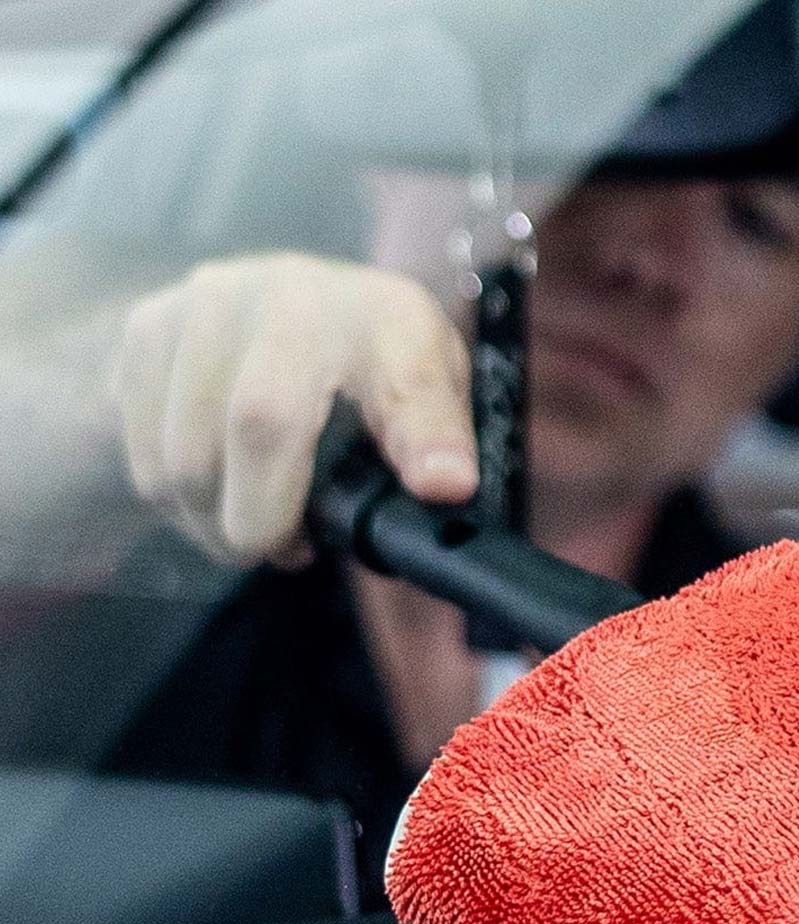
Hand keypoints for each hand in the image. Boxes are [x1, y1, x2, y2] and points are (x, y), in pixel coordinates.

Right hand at [109, 252, 476, 565]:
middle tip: (287, 551)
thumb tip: (446, 486)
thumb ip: (439, 438)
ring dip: (216, 523)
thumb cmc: (375, 368)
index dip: (422, 441)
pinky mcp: (147, 328)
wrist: (298, 308)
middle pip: (259, 426)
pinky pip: (146, 456)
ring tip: (255, 525)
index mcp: (384, 316)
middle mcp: (290, 291)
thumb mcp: (432, 395)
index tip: (442, 489)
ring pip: (186, 457)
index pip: (404, 382)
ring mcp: (206, 303)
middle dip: (267, 520)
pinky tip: (219, 495)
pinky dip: (180, 504)